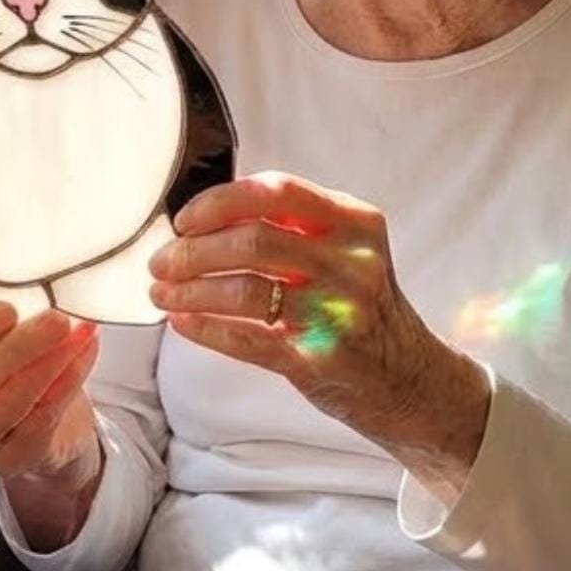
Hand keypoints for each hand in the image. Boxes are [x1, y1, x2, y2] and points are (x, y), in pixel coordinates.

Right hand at [0, 302, 101, 484]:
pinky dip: (67, 383)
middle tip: (55, 320)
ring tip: (78, 333)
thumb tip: (27, 287)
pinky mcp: (9, 461)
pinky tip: (84, 354)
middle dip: (18, 348)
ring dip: (50, 364)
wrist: (32, 420)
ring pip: (10, 403)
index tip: (7, 309)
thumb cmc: (1, 367)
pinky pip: (41, 419)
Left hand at [149, 174, 488, 497]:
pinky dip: (204, 328)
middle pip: (251, 242)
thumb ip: (296, 228)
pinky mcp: (318, 359)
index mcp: (355, 223)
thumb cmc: (363, 308)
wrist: (409, 380)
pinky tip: (181, 321)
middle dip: (192, 251)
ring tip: (162, 292)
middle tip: (162, 262)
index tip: (186, 220)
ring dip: (190, 290)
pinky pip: (245, 339)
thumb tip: (207, 219)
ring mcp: (336, 313)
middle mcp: (351, 263)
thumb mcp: (349, 251)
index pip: (276, 191)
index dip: (220, 202)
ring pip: (243, 291)